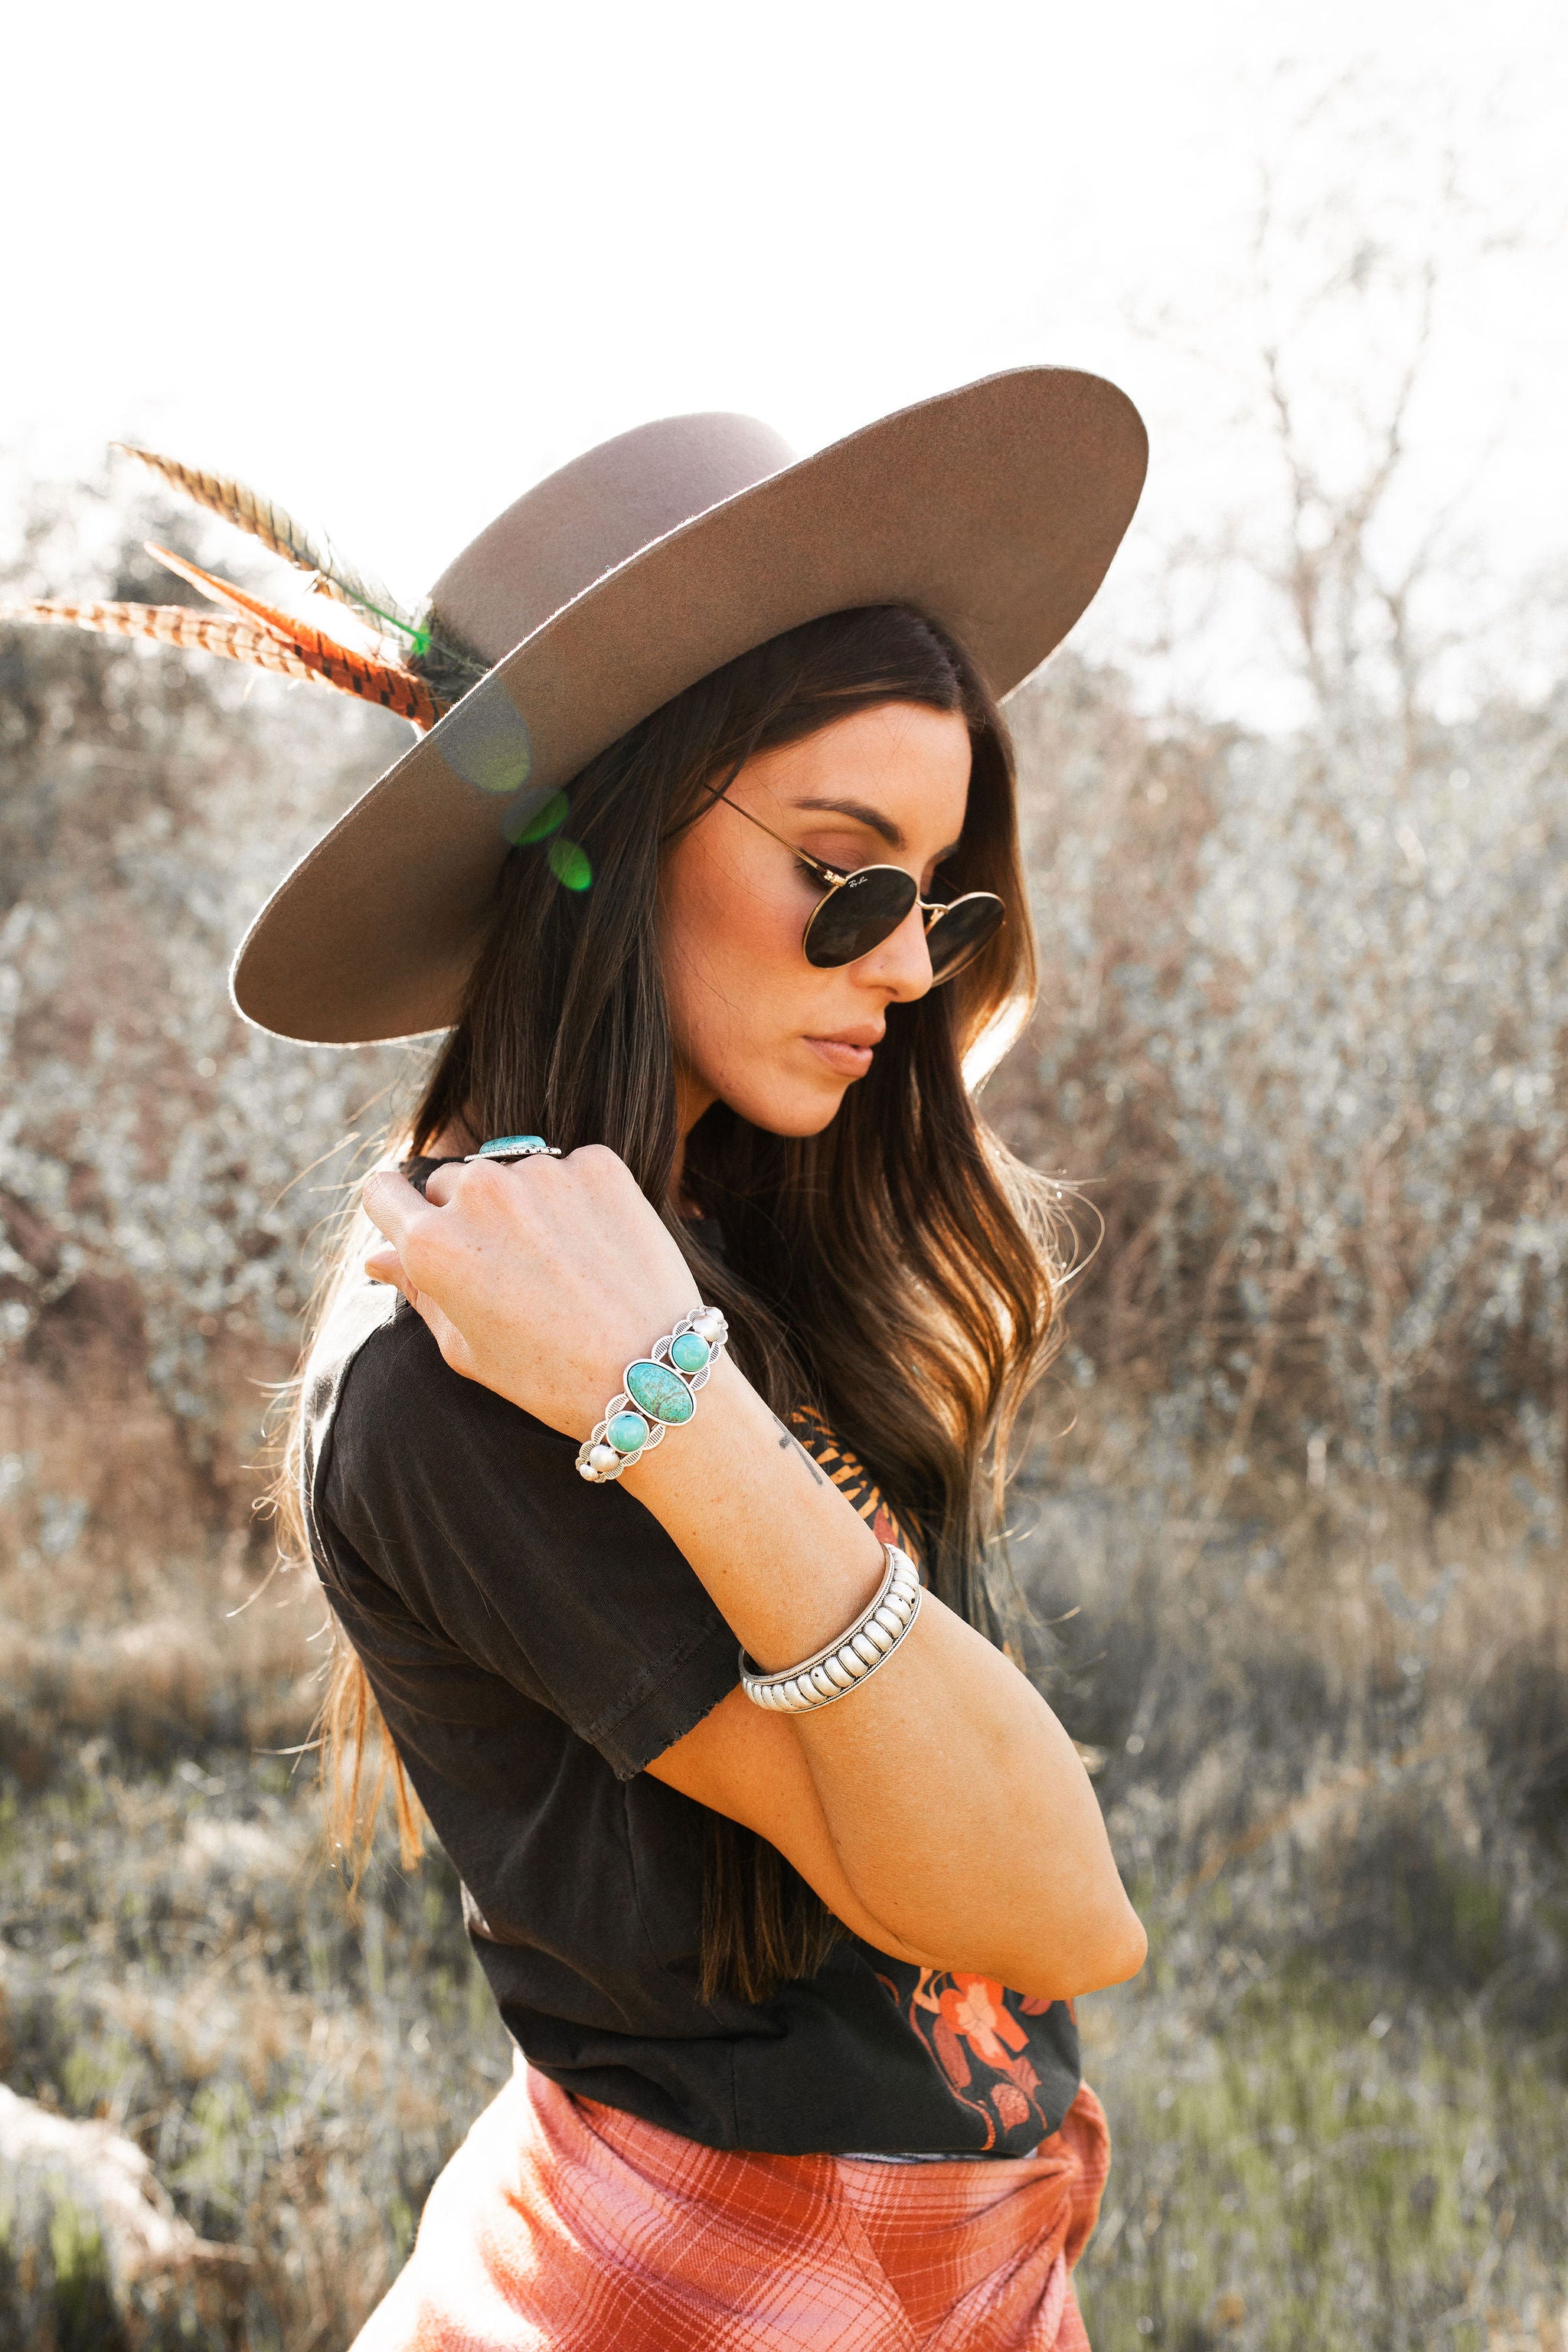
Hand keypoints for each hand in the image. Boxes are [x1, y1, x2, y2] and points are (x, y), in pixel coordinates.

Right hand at [360, 1147, 700, 1437]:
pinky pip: (569, 1170)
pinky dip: (577, 1199)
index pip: (382, 1190)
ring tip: (561, 1265)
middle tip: (509, 1269)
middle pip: (450, 1181)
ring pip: (511, 1173)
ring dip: (524, 1204)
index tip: (415, 1223)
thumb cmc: (549, 1376)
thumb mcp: (465, 1347)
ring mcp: (542, 1171)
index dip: (396, 1208)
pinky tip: (596, 1248)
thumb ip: (417, 1290)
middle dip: (467, 1215)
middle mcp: (480, 1193)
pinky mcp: (599, 1164)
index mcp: (433, 1244)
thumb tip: (375, 1257)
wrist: (652, 1375)